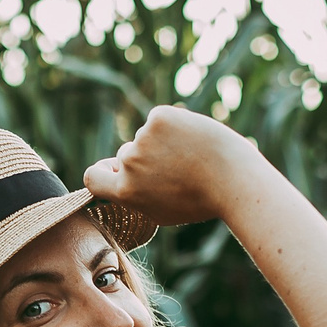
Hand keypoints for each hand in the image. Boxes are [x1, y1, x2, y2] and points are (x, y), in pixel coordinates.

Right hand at [83, 106, 260, 226]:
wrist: (234, 180)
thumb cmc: (202, 200)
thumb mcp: (162, 210)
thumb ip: (137, 193)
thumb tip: (119, 173)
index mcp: (126, 192)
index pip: (92, 178)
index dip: (102, 172)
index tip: (113, 170)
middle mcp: (129, 164)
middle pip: (126, 155)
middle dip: (146, 159)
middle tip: (179, 169)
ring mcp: (143, 138)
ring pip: (146, 137)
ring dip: (164, 143)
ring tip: (193, 157)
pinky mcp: (159, 116)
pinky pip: (160, 119)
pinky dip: (175, 126)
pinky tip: (194, 140)